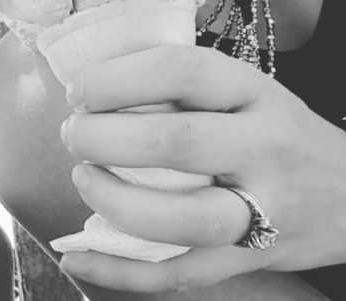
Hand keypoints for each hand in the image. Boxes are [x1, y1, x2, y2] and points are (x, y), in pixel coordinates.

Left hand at [57, 44, 345, 292]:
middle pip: (176, 143)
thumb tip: (88, 86)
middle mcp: (263, 148)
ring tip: (84, 180)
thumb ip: (178, 86)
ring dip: (115, 203)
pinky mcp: (251, 259)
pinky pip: (182, 275)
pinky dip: (122, 272)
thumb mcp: (241, 91)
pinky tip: (79, 259)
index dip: (118, 79)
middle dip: (106, 139)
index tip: (80, 92)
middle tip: (74, 135)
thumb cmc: (271, 131)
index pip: (181, 71)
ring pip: (184, 219)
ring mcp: (263, 210)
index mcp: (253, 93)